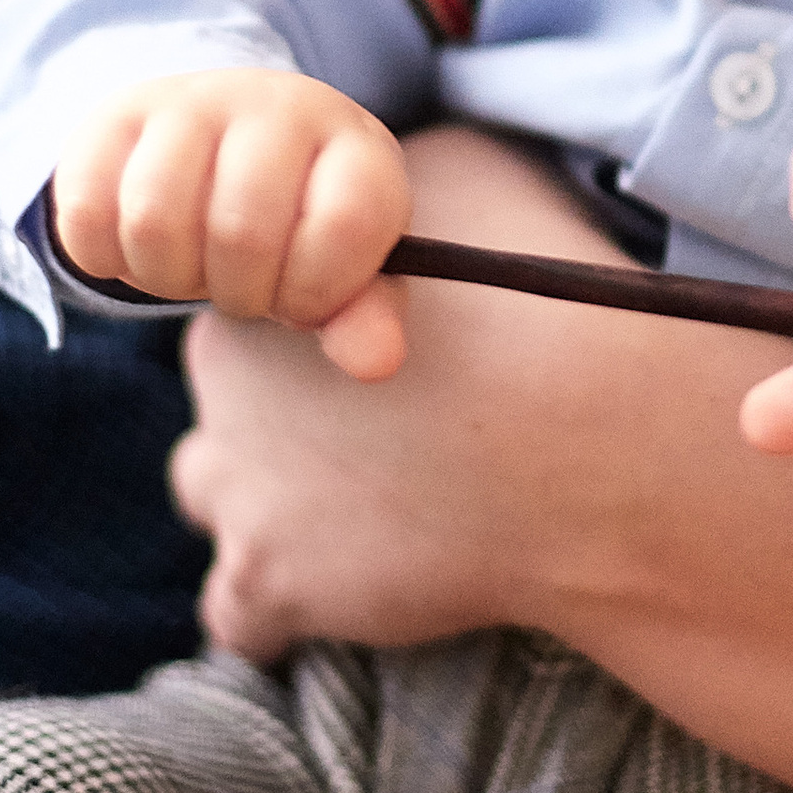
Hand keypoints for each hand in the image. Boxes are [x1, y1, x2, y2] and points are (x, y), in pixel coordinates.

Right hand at [51, 67, 411, 377]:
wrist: (225, 144)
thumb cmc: (295, 224)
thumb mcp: (342, 269)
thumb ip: (362, 317)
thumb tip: (374, 363)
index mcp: (354, 145)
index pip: (346, 227)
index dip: (315, 291)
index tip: (301, 294)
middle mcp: (278, 106)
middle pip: (241, 233)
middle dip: (237, 292)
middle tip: (240, 284)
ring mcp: (193, 101)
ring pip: (154, 218)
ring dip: (166, 277)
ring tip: (190, 264)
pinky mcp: (116, 113)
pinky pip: (87, 210)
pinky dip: (106, 258)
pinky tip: (137, 245)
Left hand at [170, 122, 661, 654]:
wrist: (577, 440)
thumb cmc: (538, 303)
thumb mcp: (464, 175)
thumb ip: (396, 187)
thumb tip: (392, 192)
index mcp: (267, 292)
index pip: (250, 320)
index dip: (314, 346)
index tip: (382, 368)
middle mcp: (224, 388)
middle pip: (226, 407)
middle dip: (283, 423)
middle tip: (382, 437)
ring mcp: (240, 490)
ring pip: (215, 501)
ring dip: (271, 511)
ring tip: (366, 517)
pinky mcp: (271, 581)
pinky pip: (240, 616)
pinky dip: (283, 612)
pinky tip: (353, 591)